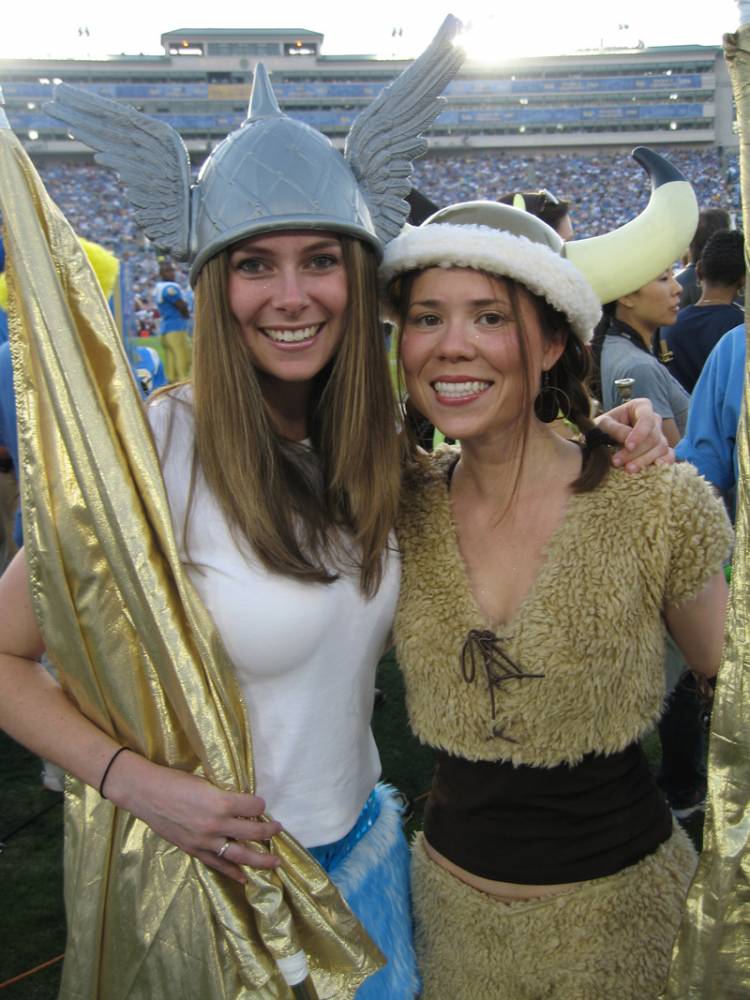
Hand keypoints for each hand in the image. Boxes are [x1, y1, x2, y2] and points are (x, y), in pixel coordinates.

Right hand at [105, 749, 281, 883]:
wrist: (146, 794)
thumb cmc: (176, 781)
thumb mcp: (206, 782)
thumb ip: (225, 796)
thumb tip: (243, 805)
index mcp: (221, 802)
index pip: (254, 807)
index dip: (261, 805)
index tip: (262, 804)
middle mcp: (216, 825)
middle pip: (253, 833)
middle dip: (269, 832)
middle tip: (278, 829)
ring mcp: (205, 841)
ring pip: (240, 855)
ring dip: (260, 859)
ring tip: (275, 861)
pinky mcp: (194, 850)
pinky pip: (218, 864)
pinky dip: (232, 872)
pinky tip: (245, 878)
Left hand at [595, 397, 673, 471]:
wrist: (603, 438)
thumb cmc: (604, 427)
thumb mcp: (604, 424)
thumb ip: (616, 429)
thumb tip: (629, 441)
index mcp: (641, 407)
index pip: (647, 419)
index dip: (640, 434)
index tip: (628, 446)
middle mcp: (654, 419)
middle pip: (653, 437)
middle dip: (636, 452)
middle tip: (617, 462)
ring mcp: (659, 435)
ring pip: (661, 448)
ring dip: (644, 460)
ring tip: (627, 469)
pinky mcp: (660, 449)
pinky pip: (669, 455)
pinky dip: (664, 462)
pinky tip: (654, 469)